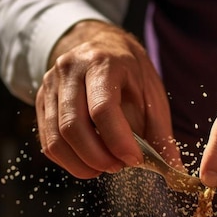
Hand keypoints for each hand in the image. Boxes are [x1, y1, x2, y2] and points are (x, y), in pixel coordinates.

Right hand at [35, 20, 181, 178]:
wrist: (101, 46)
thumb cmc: (130, 73)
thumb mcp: (152, 95)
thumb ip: (161, 134)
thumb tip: (175, 170)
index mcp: (103, 63)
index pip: (103, 108)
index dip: (118, 141)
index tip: (134, 160)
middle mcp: (70, 70)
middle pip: (73, 127)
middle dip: (98, 157)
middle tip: (119, 166)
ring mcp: (51, 85)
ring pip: (56, 139)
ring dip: (82, 164)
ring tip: (106, 166)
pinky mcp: (41, 101)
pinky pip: (48, 142)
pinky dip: (69, 160)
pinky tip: (89, 161)